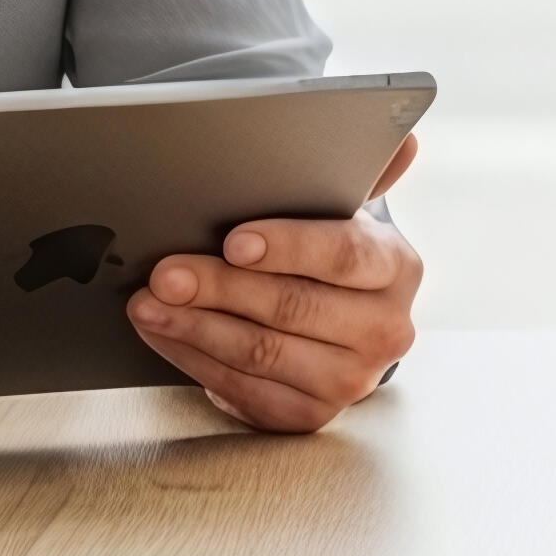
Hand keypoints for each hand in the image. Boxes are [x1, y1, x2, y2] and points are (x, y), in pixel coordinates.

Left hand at [132, 140, 424, 433]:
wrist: (340, 326)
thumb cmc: (330, 257)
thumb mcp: (348, 211)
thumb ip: (366, 172)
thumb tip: (406, 141)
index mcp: (397, 269)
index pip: (342, 254)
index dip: (286, 247)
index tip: (233, 241)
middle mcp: (385, 331)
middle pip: (293, 307)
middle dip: (220, 288)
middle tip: (166, 272)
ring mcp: (351, 380)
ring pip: (261, 353)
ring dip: (195, 326)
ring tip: (149, 302)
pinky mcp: (311, 414)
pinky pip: (244, 390)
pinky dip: (194, 359)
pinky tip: (164, 332)